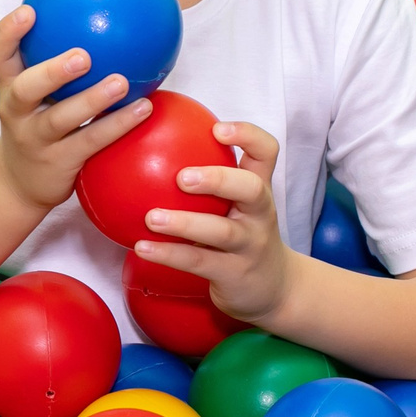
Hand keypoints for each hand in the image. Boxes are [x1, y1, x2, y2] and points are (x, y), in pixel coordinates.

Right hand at [0, 3, 150, 216]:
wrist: (18, 184)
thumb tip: (106, 15)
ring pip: (60, 119)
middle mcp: (16, 112)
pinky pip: (91, 141)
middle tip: (83, 55)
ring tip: (121, 82)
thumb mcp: (33, 95)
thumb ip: (54, 63)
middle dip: (52, 71)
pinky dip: (117, 124)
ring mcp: (35, 139)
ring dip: (92, 100)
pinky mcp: (58, 162)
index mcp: (9, 86)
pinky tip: (144, 108)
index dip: (8, 32)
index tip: (30, 11)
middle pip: (24, 89)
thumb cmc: (35, 124)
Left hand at [132, 120, 293, 319]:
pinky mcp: (234, 273)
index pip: (266, 152)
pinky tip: (142, 247)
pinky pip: (199, 262)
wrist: (274, 288)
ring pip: (221, 231)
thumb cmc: (242, 234)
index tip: (217, 128)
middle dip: (218, 179)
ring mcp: (250, 245)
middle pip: (251, 189)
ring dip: (184, 223)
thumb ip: (211, 178)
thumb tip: (152, 142)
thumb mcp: (237, 204)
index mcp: (259, 189)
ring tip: (151, 218)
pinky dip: (169, 254)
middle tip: (182, 177)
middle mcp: (260, 214)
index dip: (247, 135)